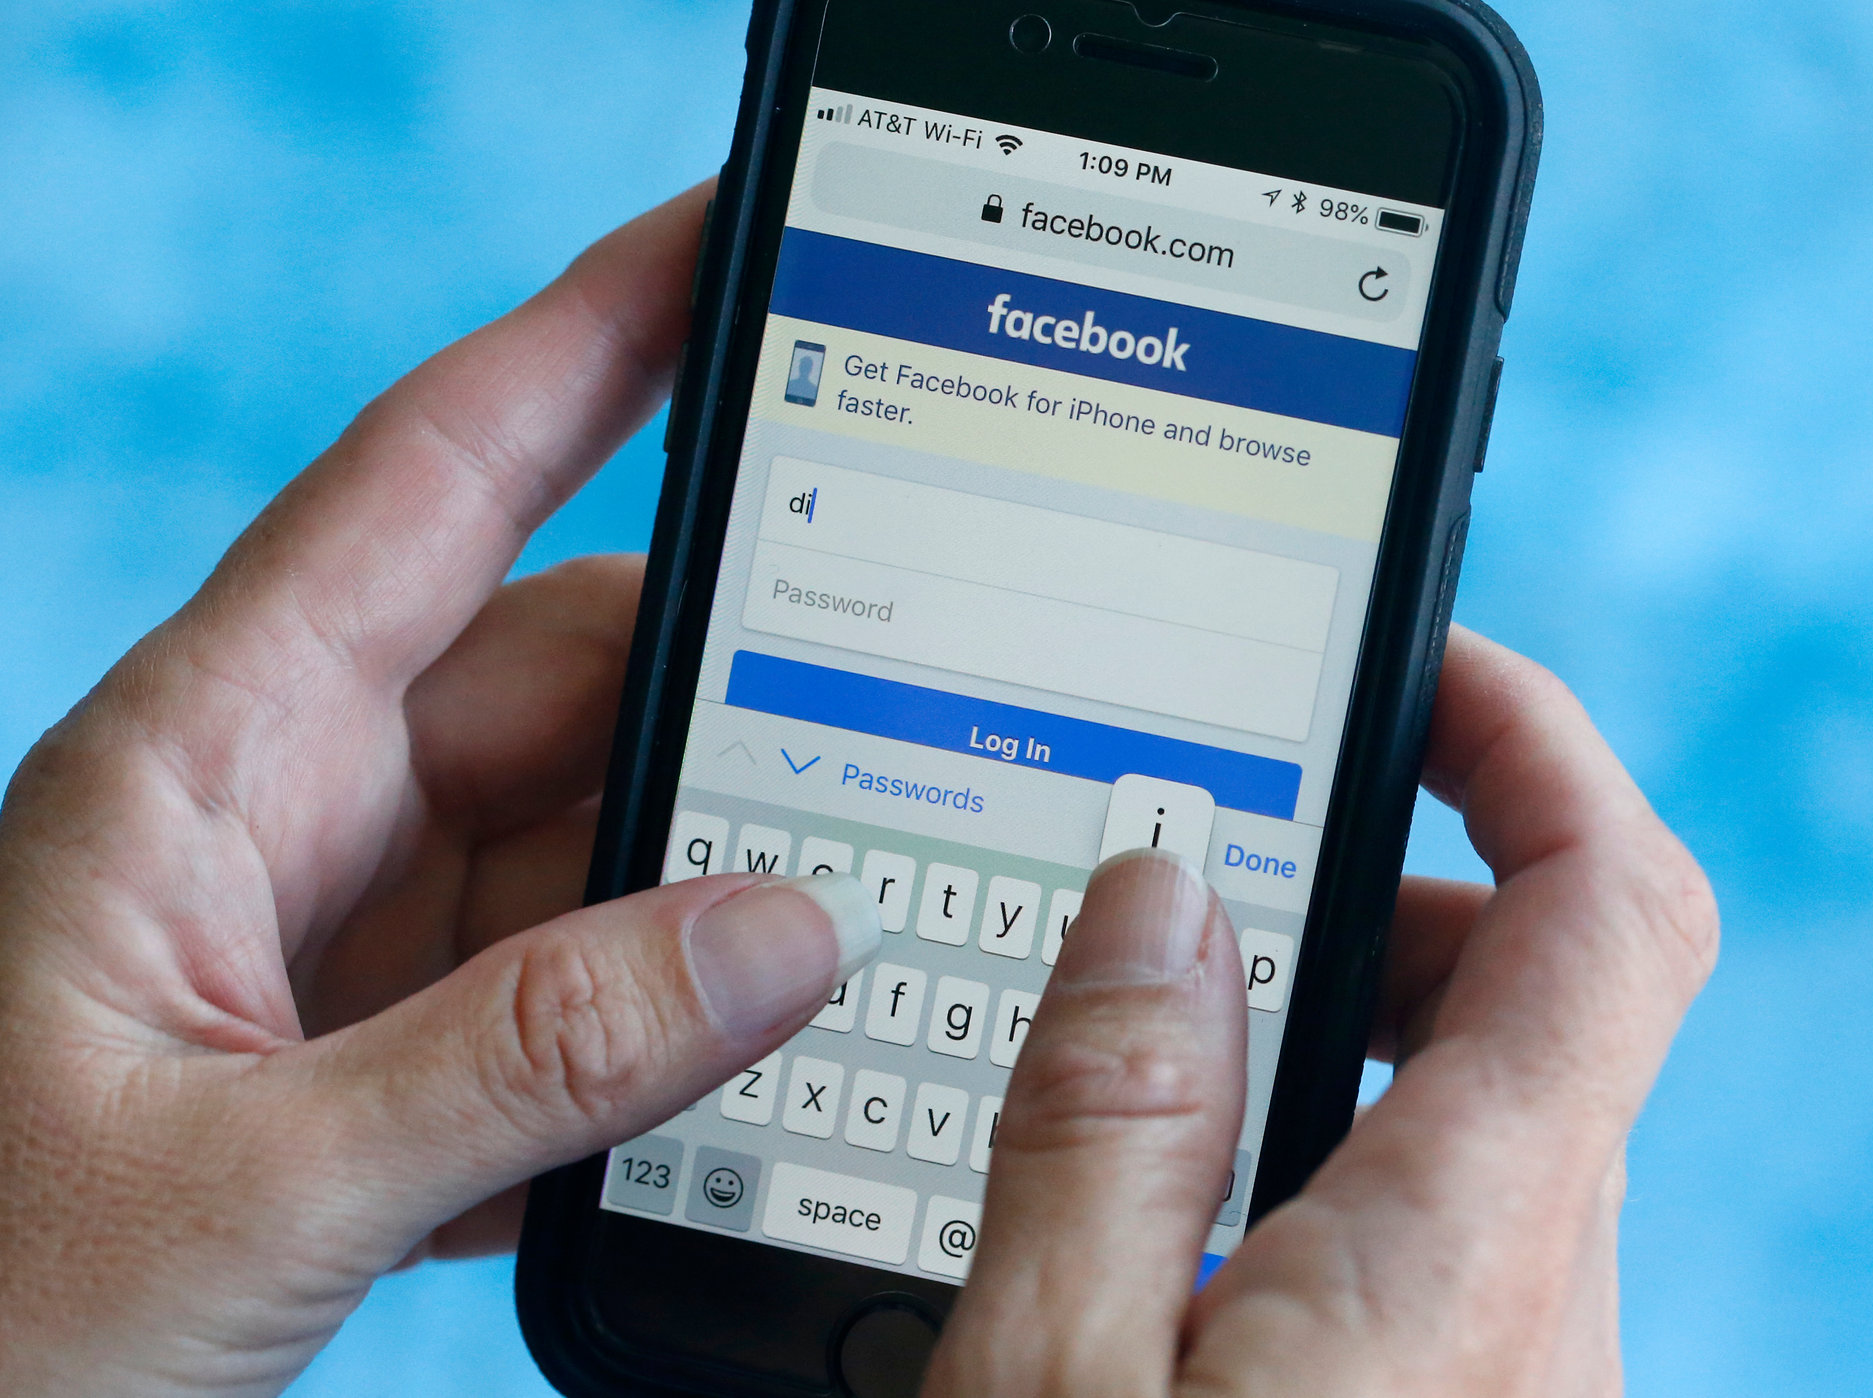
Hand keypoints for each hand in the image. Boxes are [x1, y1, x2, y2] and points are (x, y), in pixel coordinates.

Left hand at [0, 182, 881, 1396]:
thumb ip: (521, 1064)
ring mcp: (343, 936)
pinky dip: (665, 1027)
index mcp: (205, 763)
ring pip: (586, 840)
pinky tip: (736, 1077)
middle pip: (559, 676)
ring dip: (706, 896)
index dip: (583, 341)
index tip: (722, 246)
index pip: (428, 485)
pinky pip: (574, 984)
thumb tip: (782, 943)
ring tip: (839, 940)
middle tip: (908, 706)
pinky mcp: (385, 1051)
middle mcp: (284, 816)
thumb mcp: (237, 1187)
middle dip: (726, 694)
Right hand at [928, 626, 1717, 1397]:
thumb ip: (1105, 1128)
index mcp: (1460, 1253)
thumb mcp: (1052, 1376)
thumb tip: (1156, 901)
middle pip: (1535, 1002)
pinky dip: (1339, 1145)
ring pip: (1485, 1123)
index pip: (1605, 911)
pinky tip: (1187, 1197)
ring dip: (1346, 1033)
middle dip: (1382, 895)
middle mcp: (1537, 1305)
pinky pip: (1447, 1228)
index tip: (1428, 666)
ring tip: (1160, 1045)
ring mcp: (1515, 1365)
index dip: (1535, 741)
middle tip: (1203, 882)